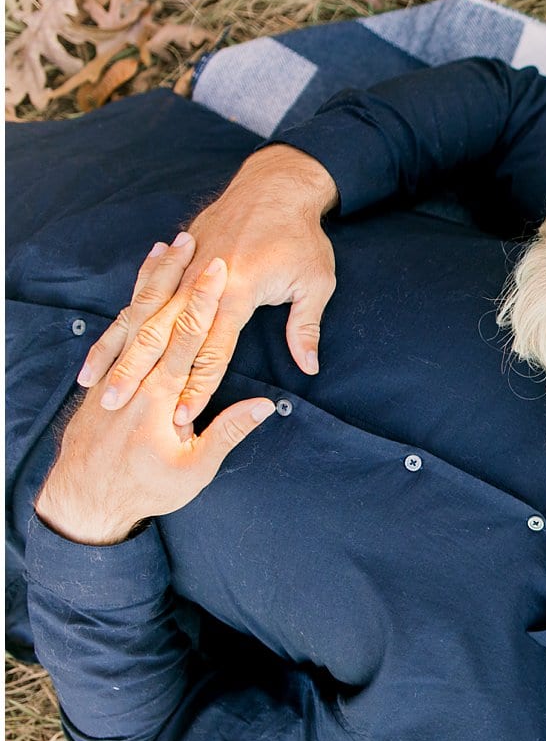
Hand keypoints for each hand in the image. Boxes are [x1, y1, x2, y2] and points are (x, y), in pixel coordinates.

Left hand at [35, 251, 276, 546]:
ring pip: (138, 313)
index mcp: (160, 397)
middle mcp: (137, 377)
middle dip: (179, 276)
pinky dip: (135, 299)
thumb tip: (266, 405)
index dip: (203, 302)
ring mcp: (120, 372)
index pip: (186, 338)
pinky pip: (123, 326)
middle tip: (196, 240)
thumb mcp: (195, 471)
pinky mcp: (110, 374)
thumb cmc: (147, 490)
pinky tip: (145, 278)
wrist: (85, 500)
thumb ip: (229, 432)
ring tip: (169, 245)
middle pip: (161, 314)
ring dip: (154, 279)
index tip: (219, 270)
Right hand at [77, 144, 338, 421]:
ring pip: (141, 317)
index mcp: (237, 291)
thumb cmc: (300, 237)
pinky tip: (101, 345)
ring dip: (116, 351)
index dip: (198, 385)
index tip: (182, 415)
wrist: (275, 186)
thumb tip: (308, 368)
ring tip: (91, 381)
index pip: (213, 349)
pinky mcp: (175, 263)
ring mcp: (183, 272)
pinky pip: (140, 298)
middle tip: (113, 405)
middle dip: (137, 373)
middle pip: (162, 335)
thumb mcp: (315, 281)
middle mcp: (201, 283)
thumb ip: (306, 327)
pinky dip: (120, 323)